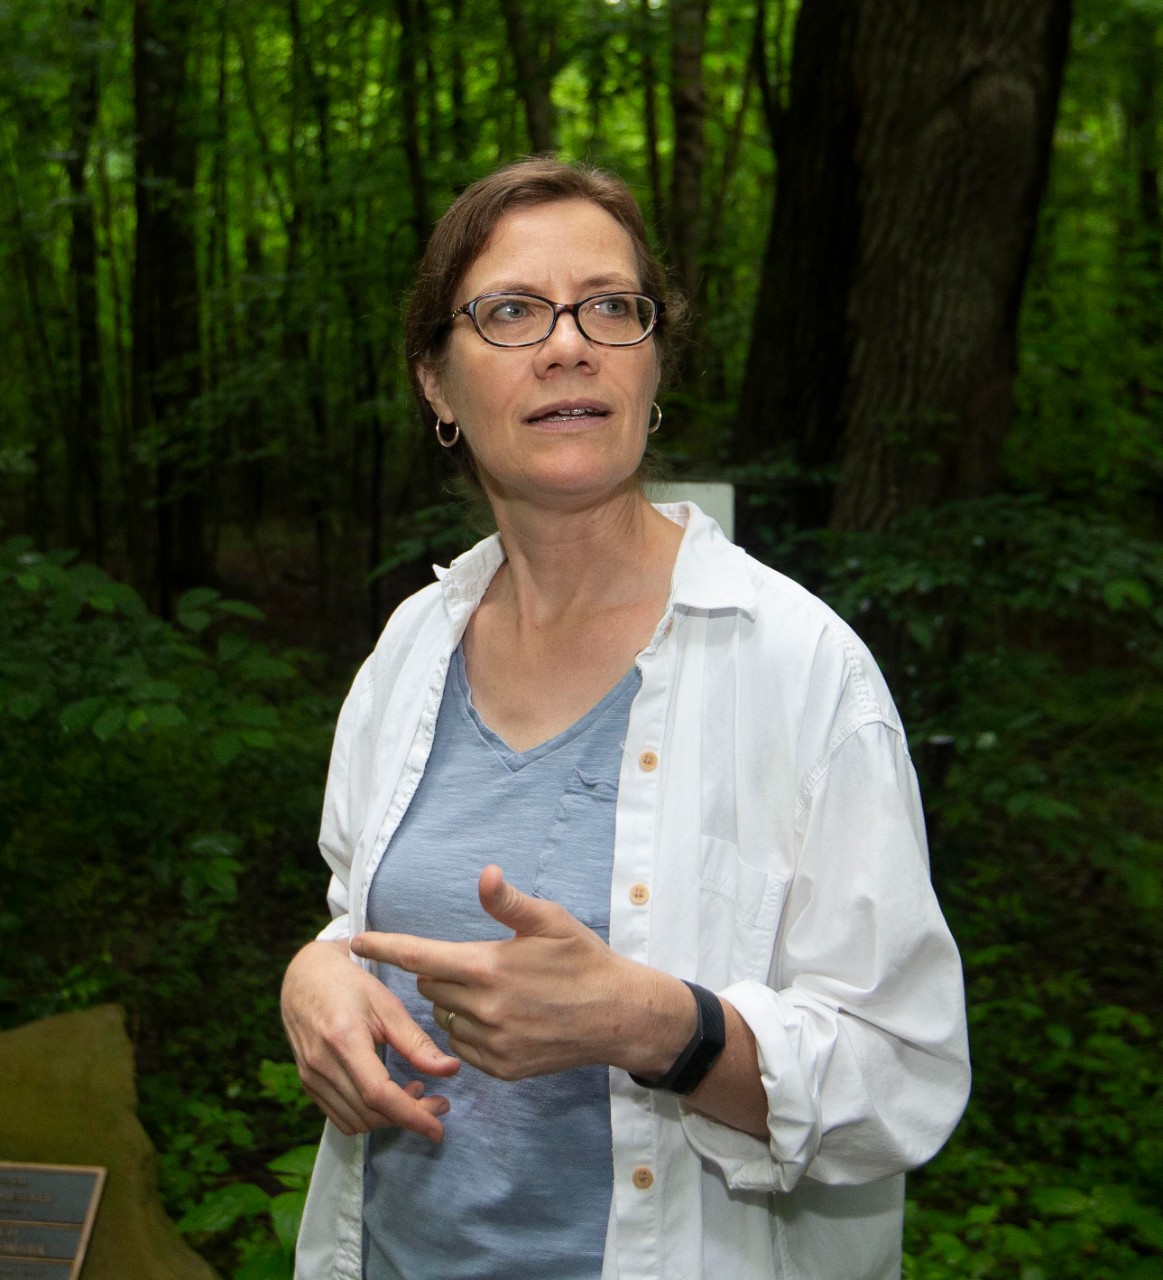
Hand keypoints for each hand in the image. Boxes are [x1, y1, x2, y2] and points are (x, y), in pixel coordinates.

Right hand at [280, 937, 459, 1139]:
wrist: (305, 978)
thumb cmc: (350, 985)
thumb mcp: (387, 1004)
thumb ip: (416, 1042)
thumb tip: (450, 1070)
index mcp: (343, 1039)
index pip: (378, 1094)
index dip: (411, 1116)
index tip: (438, 1128)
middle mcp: (321, 1064)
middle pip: (369, 1113)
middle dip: (409, 1117)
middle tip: (438, 1103)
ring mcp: (310, 1077)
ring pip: (356, 1121)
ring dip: (390, 1118)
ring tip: (416, 1093)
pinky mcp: (308, 1084)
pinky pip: (341, 1116)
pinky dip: (369, 1116)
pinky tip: (388, 1095)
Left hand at [351, 865, 673, 1080]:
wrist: (617, 1015)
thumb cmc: (582, 960)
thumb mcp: (550, 920)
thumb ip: (509, 902)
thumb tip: (484, 874)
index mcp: (488, 967)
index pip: (419, 956)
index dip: (383, 948)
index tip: (355, 943)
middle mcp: (484, 1008)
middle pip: (430, 987)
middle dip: (439, 972)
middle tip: (473, 963)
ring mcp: (491, 1043)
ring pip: (445, 1018)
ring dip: (455, 1004)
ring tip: (493, 992)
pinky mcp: (501, 1068)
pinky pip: (463, 1047)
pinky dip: (470, 1032)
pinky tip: (500, 1019)